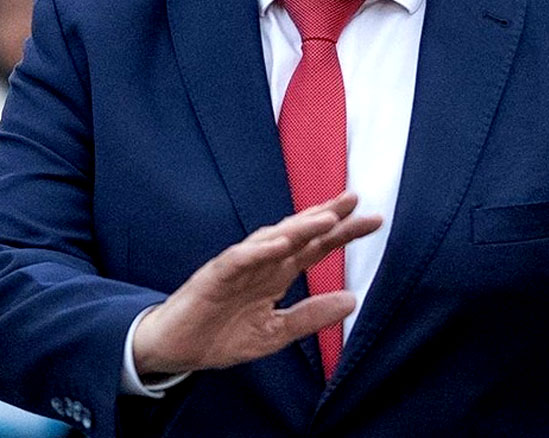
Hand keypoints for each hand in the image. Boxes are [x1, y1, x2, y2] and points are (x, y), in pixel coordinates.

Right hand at [132, 192, 382, 376]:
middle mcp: (261, 262)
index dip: (343, 233)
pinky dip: (258, 251)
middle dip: (326, 216)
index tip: (374, 220)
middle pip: (299, 233)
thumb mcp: (275, 333)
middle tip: (355, 199)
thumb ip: (311, 316)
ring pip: (271, 239)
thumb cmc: (221, 335)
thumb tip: (352, 300)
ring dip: (298, 227)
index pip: (316, 247)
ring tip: (327, 218)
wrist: (174, 350)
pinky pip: (237, 259)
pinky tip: (280, 244)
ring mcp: (237, 267)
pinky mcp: (212, 277)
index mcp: (277, 274)